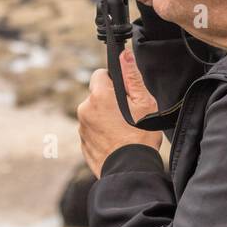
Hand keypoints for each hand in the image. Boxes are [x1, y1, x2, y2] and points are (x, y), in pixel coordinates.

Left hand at [78, 47, 161, 177]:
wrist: (130, 171)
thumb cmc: (140, 137)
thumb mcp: (144, 103)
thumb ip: (132, 76)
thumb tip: (123, 54)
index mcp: (99, 95)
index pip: (100, 74)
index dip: (114, 80)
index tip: (125, 93)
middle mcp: (85, 109)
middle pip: (97, 95)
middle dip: (109, 100)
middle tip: (128, 114)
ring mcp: (82, 128)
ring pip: (94, 113)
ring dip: (105, 117)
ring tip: (123, 131)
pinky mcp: (82, 143)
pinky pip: (92, 130)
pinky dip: (102, 133)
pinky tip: (116, 142)